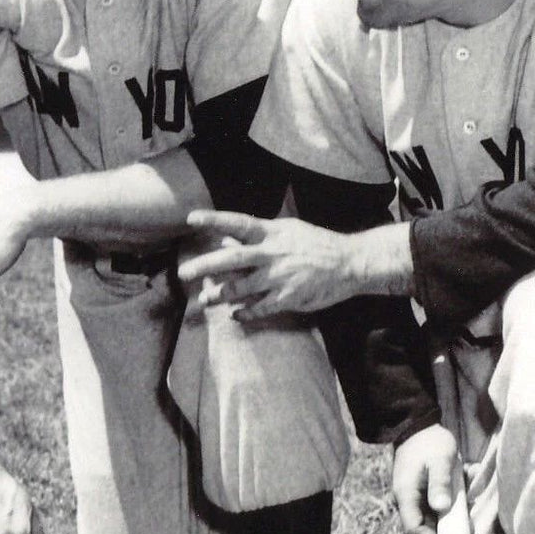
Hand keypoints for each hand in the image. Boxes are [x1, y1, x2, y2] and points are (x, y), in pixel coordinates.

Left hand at [177, 210, 362, 320]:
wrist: (350, 262)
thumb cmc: (317, 244)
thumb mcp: (289, 231)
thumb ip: (258, 235)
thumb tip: (227, 239)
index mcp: (273, 233)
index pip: (238, 223)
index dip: (214, 220)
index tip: (191, 218)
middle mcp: (274, 253)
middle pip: (233, 260)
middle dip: (207, 266)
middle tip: (184, 273)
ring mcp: (281, 277)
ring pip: (243, 288)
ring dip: (220, 295)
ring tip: (204, 300)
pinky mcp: (290, 297)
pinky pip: (261, 308)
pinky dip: (246, 313)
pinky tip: (236, 315)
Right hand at [392, 423, 458, 533]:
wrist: (419, 425)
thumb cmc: (430, 442)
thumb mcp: (439, 460)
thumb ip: (439, 483)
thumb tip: (441, 508)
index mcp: (406, 495)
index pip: (412, 529)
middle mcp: (408, 500)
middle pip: (423, 527)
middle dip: (445, 529)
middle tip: (466, 524)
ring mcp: (415, 496)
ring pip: (433, 515)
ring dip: (452, 512)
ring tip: (470, 497)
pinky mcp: (423, 491)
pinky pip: (438, 502)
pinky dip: (452, 498)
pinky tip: (467, 478)